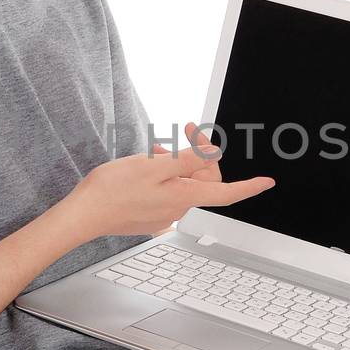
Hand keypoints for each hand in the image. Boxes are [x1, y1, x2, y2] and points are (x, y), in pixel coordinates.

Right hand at [67, 118, 275, 240]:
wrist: (83, 215)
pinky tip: (143, 168)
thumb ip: (188, 160)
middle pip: (202, 180)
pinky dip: (161, 176)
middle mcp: (177, 209)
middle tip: (181, 132)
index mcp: (183, 196)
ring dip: (174, 163)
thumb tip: (215, 155)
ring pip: (181, 183)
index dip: (249, 187)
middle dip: (195, 155)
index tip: (267, 182)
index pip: (226, 193)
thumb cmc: (113, 189)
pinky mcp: (148, 217)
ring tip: (153, 151)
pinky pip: (165, 193)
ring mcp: (162, 215)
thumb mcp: (153, 165)